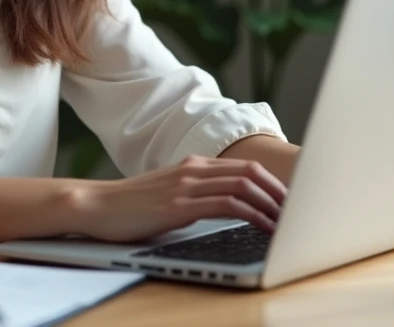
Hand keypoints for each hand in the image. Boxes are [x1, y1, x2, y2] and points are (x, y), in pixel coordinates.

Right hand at [73, 154, 286, 242]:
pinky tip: (263, 228)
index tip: (289, 200)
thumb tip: (226, 208)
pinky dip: (252, 215)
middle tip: (297, 211)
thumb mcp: (168, 193)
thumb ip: (195, 194)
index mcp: (193, 165)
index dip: (273, 182)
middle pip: (251, 172)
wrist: (96, 205)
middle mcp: (193, 170)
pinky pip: (228, 205)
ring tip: (286, 223)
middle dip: (279, 192)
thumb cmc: (130, 205)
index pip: (244, 167)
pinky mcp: (180, 205)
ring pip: (244, 186)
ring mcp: (187, 186)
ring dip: (271, 205)